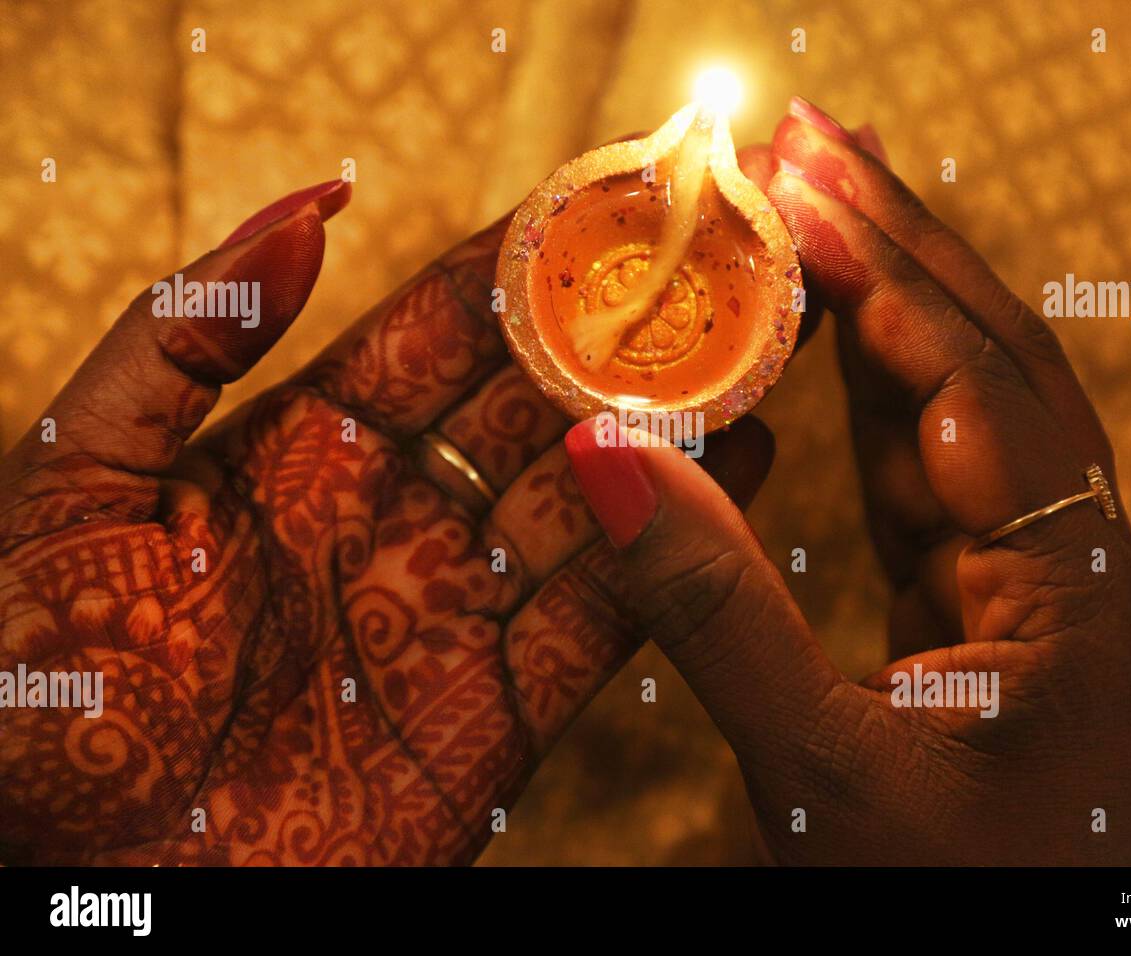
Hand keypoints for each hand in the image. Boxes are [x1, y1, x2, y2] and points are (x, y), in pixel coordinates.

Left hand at [0, 178, 772, 863]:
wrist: (74, 880)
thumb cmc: (37, 688)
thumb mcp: (76, 479)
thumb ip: (186, 336)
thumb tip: (311, 205)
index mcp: (302, 449)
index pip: (435, 333)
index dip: (514, 271)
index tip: (599, 209)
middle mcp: (397, 517)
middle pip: (532, 408)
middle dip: (616, 342)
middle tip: (710, 274)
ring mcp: (454, 612)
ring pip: (590, 502)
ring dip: (666, 433)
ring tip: (748, 361)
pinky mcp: (498, 713)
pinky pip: (607, 619)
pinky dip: (679, 554)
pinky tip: (740, 481)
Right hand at [564, 99, 1130, 864]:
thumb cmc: (927, 914)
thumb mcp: (815, 772)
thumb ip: (715, 610)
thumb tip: (604, 456)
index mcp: (1087, 610)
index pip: (984, 397)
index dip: (884, 282)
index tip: (794, 184)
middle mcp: (1088, 579)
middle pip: (999, 372)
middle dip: (903, 247)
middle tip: (814, 135)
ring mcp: (1046, 594)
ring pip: (969, 419)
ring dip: (891, 306)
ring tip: (819, 201)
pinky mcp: (993, 616)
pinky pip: (934, 485)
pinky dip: (876, 402)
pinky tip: (834, 337)